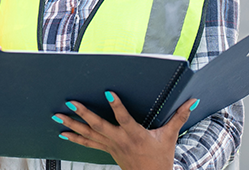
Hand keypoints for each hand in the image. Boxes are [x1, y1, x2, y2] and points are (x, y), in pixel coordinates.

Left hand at [52, 93, 196, 169]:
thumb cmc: (161, 157)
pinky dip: (75, 138)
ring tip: (57, 116)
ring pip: (89, 134)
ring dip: (72, 125)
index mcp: (136, 135)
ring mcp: (111, 146)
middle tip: (70, 102)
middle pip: (99, 126)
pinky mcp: (106, 150)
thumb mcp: (170, 136)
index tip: (107, 92)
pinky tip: (62, 132)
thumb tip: (192, 100)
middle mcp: (120, 140)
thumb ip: (179, 117)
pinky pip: (88, 144)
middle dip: (83, 114)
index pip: (124, 118)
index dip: (116, 106)